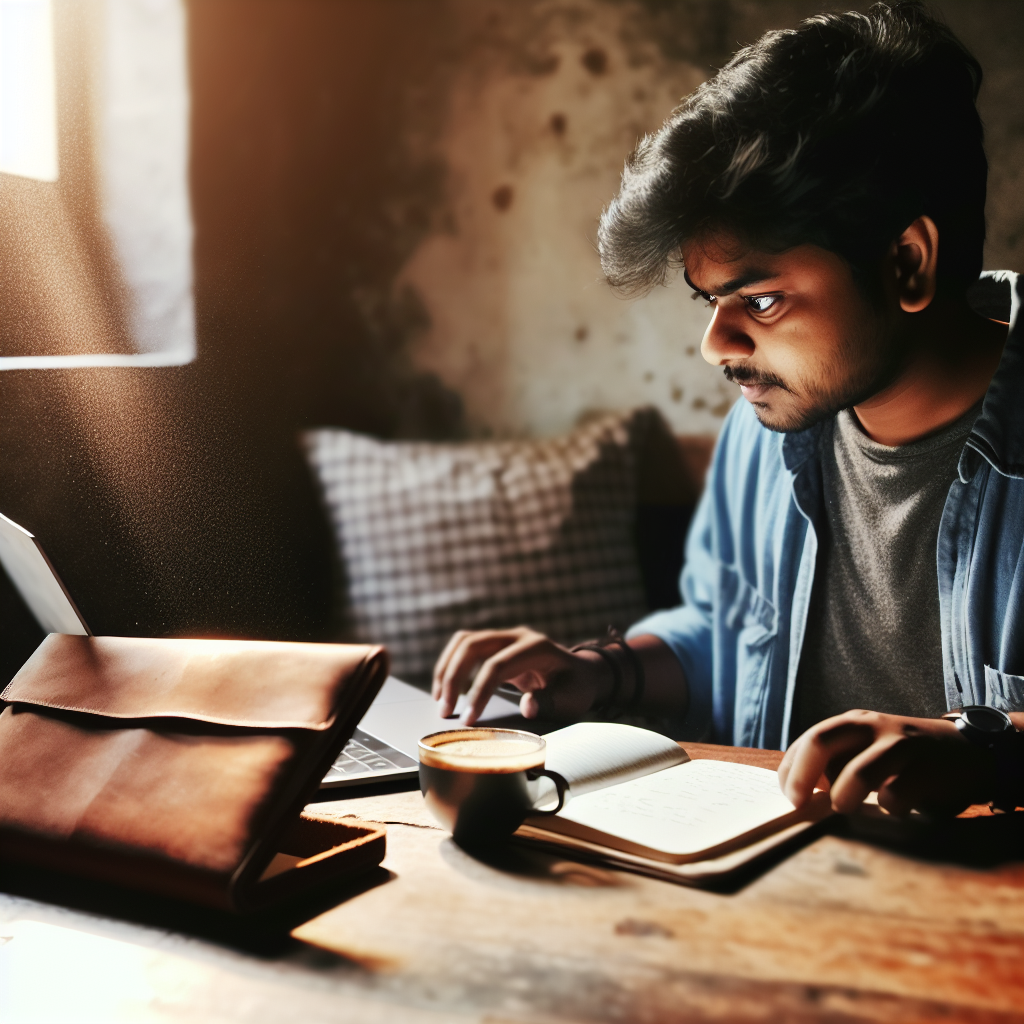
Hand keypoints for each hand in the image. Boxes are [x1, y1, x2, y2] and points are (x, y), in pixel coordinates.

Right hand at [431, 627, 610, 724]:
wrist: (582, 673)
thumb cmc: (577, 688)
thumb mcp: (572, 699)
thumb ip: (551, 702)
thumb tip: (528, 707)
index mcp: (537, 647)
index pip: (497, 665)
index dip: (479, 692)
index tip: (468, 720)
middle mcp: (518, 636)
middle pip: (473, 645)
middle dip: (453, 677)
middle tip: (445, 710)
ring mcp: (505, 637)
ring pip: (464, 641)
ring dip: (446, 669)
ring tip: (440, 700)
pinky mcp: (496, 644)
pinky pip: (465, 647)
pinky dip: (451, 665)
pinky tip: (445, 689)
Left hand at [778, 709, 996, 817]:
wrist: (968, 752)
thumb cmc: (905, 760)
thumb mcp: (868, 750)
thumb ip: (837, 764)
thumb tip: (798, 791)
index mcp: (852, 723)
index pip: (808, 740)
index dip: (791, 769)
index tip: (789, 797)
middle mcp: (872, 726)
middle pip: (821, 742)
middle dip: (801, 776)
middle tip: (799, 805)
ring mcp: (901, 746)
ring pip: (858, 771)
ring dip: (843, 796)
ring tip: (845, 808)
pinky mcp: (927, 770)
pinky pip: (896, 795)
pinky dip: (887, 808)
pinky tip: (894, 809)